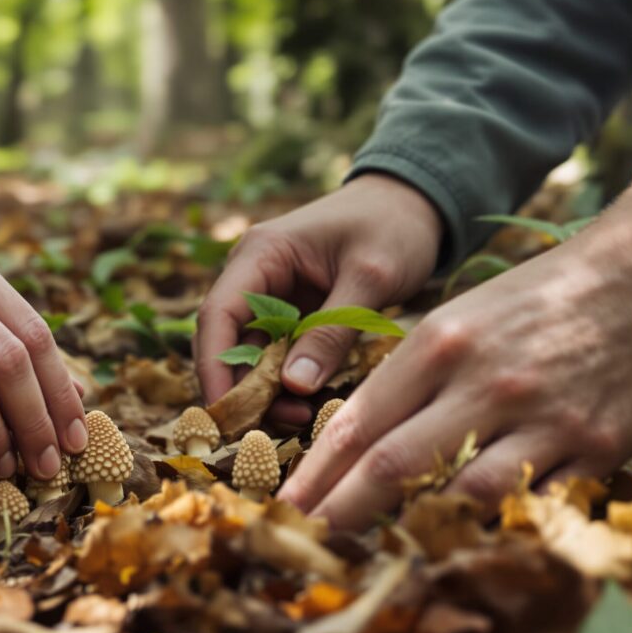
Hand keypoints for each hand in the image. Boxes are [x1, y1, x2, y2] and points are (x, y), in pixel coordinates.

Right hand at [195, 174, 442, 426]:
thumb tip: (292, 387)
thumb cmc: (393, 226)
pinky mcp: (292, 314)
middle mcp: (253, 276)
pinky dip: (288, 382)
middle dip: (241, 387)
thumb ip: (331, 330)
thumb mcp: (369, 277)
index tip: (226, 411)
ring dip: (266, 391)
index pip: (217, 315)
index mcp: (260, 254)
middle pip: (225, 341)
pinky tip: (311, 404)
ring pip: (250, 354)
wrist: (416, 203)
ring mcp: (271, 296)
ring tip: (301, 419)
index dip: (214, 366)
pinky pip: (278, 355)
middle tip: (268, 429)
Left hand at [280, 182, 631, 528]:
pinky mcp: (594, 448)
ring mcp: (542, 419)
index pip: (360, 421)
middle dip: (341, 509)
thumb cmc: (530, 301)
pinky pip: (530, 501)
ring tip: (380, 542)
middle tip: (305, 536)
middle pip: (394, 465)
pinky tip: (463, 530)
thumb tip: (350, 437)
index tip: (286, 501)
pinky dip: (493, 520)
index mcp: (440, 344)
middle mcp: (484, 383)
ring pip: (462, 493)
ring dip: (416, 523)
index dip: (317, 472)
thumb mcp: (456, 320)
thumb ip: (407, 377)